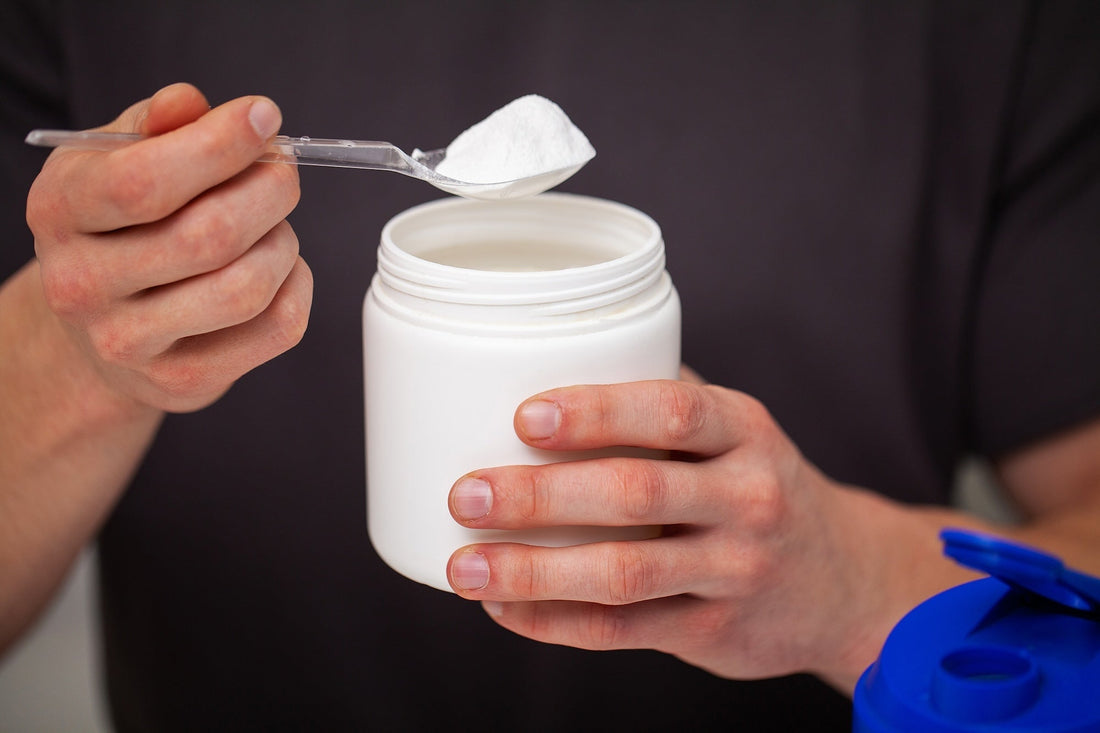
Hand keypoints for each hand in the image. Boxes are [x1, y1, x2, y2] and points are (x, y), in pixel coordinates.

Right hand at [26, 83, 311, 412]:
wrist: (97, 326)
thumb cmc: (120, 227)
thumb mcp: (116, 159)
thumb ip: (157, 124)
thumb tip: (192, 104)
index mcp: (61, 212)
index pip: (145, 182)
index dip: (219, 144)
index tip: (262, 116)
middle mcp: (84, 284)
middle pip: (210, 235)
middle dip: (270, 189)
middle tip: (282, 171)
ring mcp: (131, 342)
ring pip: (248, 287)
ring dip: (283, 242)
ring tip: (273, 224)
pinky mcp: (184, 381)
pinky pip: (277, 328)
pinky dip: (298, 286)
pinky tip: (279, 268)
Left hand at [445, 379, 963, 689]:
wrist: (845, 581)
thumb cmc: (758, 487)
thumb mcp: (736, 434)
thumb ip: (661, 406)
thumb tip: (546, 369)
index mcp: (745, 431)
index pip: (672, 411)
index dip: (596, 412)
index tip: (523, 416)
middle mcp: (748, 498)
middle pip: (637, 493)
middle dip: (541, 496)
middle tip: (467, 495)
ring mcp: (735, 570)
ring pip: (624, 574)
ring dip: (534, 572)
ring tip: (465, 567)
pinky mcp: (715, 631)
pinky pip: (624, 631)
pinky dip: (555, 623)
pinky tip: (505, 610)